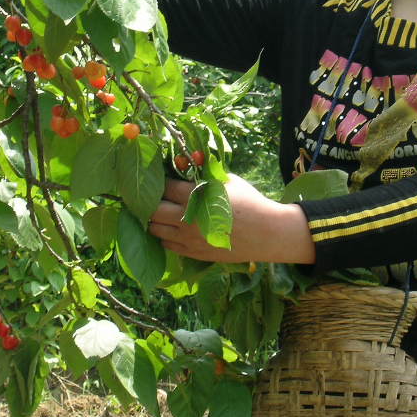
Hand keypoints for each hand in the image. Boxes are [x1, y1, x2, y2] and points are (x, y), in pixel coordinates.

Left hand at [148, 174, 314, 263]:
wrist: (266, 233)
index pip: (163, 186)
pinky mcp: (192, 253)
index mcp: (194, 195)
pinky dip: (165, 236)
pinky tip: (172, 228)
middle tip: (153, 197)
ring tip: (161, 212)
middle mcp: (186, 218)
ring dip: (155, 220)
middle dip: (149, 202)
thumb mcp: (226, 180)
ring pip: (155, 229)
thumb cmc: (248, 201)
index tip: (159, 179)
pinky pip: (166, 245)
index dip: (160, 181)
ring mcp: (188, 238)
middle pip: (151, 210)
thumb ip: (202, 174)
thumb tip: (181, 163)